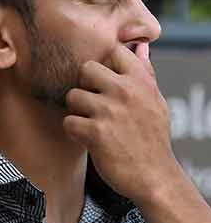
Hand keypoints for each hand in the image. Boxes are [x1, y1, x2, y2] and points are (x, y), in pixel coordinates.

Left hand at [63, 42, 181, 205]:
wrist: (153, 175)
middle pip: (85, 68)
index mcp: (141, 81)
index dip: (103, 65)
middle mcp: (125, 91)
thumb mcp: (156, 101)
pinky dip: (73, 131)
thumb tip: (141, 47)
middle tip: (92, 104)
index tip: (104, 83)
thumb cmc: (152, 138)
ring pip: (72, 96)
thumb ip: (145, 74)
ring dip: (77, 111)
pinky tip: (86, 138)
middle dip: (84, 86)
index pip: (113, 51)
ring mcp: (109, 111)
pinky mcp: (95, 132)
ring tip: (91, 123)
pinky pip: (67, 121)